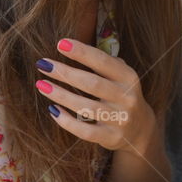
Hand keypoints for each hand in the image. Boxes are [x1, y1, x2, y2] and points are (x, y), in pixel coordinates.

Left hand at [35, 37, 156, 153]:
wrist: (140, 129)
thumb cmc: (121, 94)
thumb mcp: (121, 76)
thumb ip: (103, 63)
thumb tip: (72, 47)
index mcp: (129, 77)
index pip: (103, 62)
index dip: (82, 52)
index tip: (61, 43)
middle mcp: (127, 97)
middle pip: (92, 83)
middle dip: (65, 72)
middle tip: (43, 64)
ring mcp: (120, 119)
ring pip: (85, 107)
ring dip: (60, 95)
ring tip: (41, 85)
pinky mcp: (111, 137)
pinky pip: (84, 131)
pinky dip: (66, 121)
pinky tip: (53, 110)